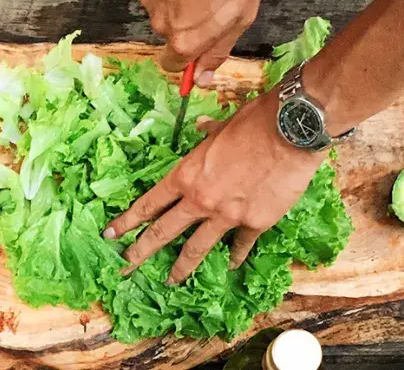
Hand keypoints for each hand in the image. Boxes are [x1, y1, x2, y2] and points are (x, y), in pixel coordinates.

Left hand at [102, 94, 323, 284]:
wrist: (291, 131)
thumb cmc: (254, 121)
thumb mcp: (221, 127)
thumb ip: (207, 135)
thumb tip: (201, 129)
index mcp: (187, 175)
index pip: (149, 204)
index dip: (128, 221)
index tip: (111, 235)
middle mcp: (201, 200)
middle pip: (164, 231)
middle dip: (141, 251)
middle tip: (126, 266)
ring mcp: (227, 215)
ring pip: (196, 248)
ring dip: (181, 267)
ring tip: (171, 281)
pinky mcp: (255, 223)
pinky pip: (240, 245)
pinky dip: (235, 255)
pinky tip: (230, 264)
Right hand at [132, 0, 267, 84]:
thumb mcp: (242, 14)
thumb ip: (218, 49)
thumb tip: (202, 78)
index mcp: (184, 40)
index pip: (174, 65)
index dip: (189, 55)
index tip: (201, 40)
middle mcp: (159, 22)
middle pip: (170, 32)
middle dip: (187, 20)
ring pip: (161, 4)